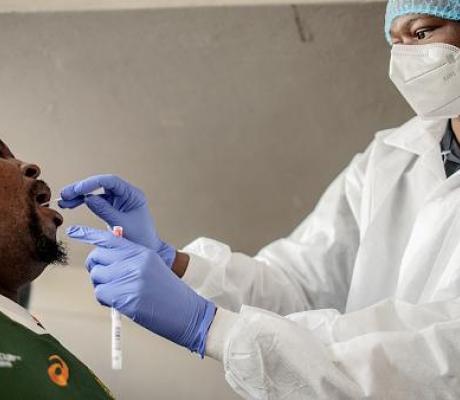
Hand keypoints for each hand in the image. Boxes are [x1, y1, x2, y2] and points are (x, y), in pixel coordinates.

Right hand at [60, 175, 175, 267]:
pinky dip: (83, 202)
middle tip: (64, 195)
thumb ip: (105, 211)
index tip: (77, 190)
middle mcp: (126, 194)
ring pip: (96, 192)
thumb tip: (88, 198)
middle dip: (82, 188)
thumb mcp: (121, 225)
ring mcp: (118, 200)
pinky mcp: (112, 208)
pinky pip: (95, 201)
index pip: (111, 181)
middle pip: (101, 185)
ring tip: (63, 202)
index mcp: (133, 194)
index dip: (92, 183)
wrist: (147, 250)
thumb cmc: (140, 238)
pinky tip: (70, 205)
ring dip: (79, 195)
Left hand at [67, 225, 215, 355]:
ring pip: (97, 277)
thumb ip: (130, 260)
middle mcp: (135, 261)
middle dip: (96, 270)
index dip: (88, 234)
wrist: (188, 312)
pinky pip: (100, 294)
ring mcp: (131, 278)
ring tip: (120, 294)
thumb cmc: (169, 293)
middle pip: (97, 258)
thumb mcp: (152, 267)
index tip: (73, 230)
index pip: (110, 238)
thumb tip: (104, 261)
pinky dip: (105, 300)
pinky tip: (121, 303)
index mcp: (142, 251)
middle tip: (107, 281)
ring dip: (102, 287)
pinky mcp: (127, 297)